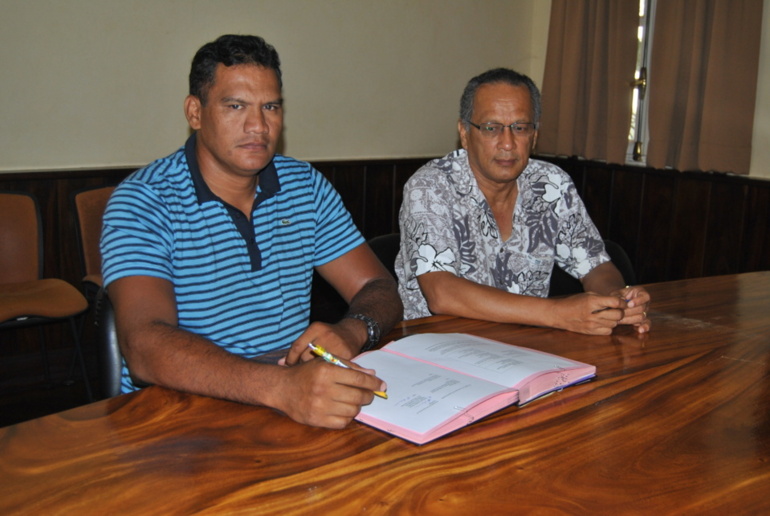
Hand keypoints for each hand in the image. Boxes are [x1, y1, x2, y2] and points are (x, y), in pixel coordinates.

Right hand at [271, 358, 385, 428]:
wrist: (282, 388)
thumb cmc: (307, 373)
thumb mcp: (326, 362)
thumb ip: (350, 367)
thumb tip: (371, 375)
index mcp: (327, 371)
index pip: (359, 379)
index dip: (373, 383)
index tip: (382, 385)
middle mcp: (323, 389)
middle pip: (358, 396)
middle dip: (368, 395)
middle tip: (368, 394)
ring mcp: (319, 406)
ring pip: (353, 410)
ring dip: (357, 406)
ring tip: (353, 401)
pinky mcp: (316, 420)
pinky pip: (342, 422)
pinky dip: (347, 417)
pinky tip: (343, 410)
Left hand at [283, 319, 363, 365]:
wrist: (353, 332)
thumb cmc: (328, 337)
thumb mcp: (313, 335)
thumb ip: (298, 347)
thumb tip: (281, 363)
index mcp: (316, 328)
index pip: (297, 346)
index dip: (290, 359)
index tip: (289, 366)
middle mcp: (326, 334)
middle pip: (306, 357)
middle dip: (302, 366)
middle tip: (303, 370)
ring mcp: (338, 344)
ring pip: (318, 365)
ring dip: (313, 371)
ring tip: (313, 373)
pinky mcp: (347, 354)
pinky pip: (331, 369)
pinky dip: (326, 373)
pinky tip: (324, 375)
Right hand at [551, 293, 626, 334]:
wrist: (559, 314)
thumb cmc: (573, 302)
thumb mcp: (587, 295)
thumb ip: (603, 298)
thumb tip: (619, 302)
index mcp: (592, 301)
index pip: (615, 302)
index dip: (622, 302)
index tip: (622, 303)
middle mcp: (593, 314)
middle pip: (618, 315)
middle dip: (620, 311)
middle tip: (617, 310)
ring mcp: (592, 324)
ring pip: (614, 324)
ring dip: (614, 320)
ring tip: (607, 316)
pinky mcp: (591, 332)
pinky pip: (608, 331)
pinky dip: (608, 327)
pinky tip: (603, 323)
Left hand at [613, 285, 650, 333]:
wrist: (617, 303)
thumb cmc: (617, 296)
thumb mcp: (616, 293)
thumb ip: (617, 297)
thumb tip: (618, 303)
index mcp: (641, 293)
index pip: (645, 297)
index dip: (638, 301)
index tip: (629, 304)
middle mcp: (645, 302)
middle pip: (642, 308)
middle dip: (629, 311)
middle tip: (619, 313)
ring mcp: (645, 311)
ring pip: (641, 317)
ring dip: (630, 319)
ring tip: (619, 319)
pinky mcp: (643, 320)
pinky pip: (647, 323)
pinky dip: (644, 327)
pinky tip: (640, 330)